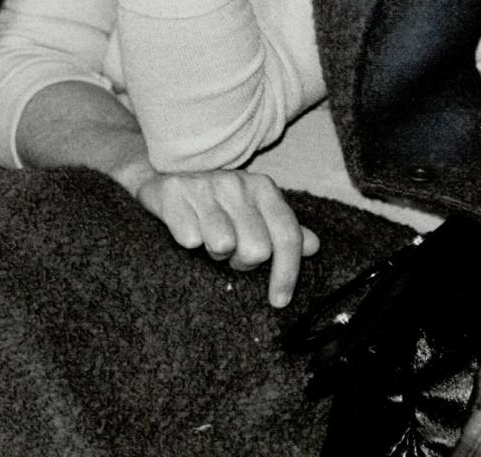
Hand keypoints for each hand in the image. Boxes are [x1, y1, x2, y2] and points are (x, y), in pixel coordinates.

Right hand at [131, 168, 319, 307]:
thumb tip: (314, 246)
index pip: (287, 235)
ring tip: (209, 241)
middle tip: (230, 252)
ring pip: (223, 245)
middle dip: (242, 261)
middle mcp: (238, 184)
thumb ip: (282, 229)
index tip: (279, 301)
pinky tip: (187, 231)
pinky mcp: (174, 193)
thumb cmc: (218, 203)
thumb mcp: (254, 210)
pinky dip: (189, 242)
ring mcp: (206, 186)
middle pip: (257, 249)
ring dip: (215, 253)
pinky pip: (190, 238)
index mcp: (264, 189)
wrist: (166, 177)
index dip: (286, 273)